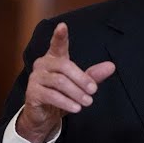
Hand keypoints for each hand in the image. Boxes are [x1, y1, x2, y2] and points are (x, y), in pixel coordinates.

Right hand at [16, 22, 115, 142]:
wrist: (44, 116)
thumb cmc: (62, 95)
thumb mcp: (79, 85)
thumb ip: (93, 75)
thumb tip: (111, 66)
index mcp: (54, 58)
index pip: (57, 44)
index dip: (60, 36)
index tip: (62, 26)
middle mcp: (42, 64)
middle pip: (64, 66)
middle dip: (82, 79)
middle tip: (94, 91)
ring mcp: (35, 78)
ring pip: (59, 82)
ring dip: (76, 93)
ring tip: (88, 101)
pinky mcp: (32, 93)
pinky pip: (51, 96)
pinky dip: (66, 102)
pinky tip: (76, 108)